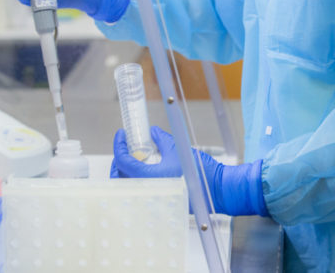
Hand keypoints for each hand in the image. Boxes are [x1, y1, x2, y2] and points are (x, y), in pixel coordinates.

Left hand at [111, 126, 268, 216]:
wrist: (217, 190)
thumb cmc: (199, 172)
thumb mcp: (177, 149)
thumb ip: (161, 140)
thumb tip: (152, 132)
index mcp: (148, 178)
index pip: (123, 161)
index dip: (119, 145)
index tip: (121, 134)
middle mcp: (146, 191)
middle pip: (119, 177)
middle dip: (118, 160)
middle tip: (124, 146)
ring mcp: (152, 199)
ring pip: (127, 186)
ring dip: (125, 171)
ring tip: (134, 156)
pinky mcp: (159, 203)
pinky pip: (139, 191)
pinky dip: (135, 180)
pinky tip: (144, 169)